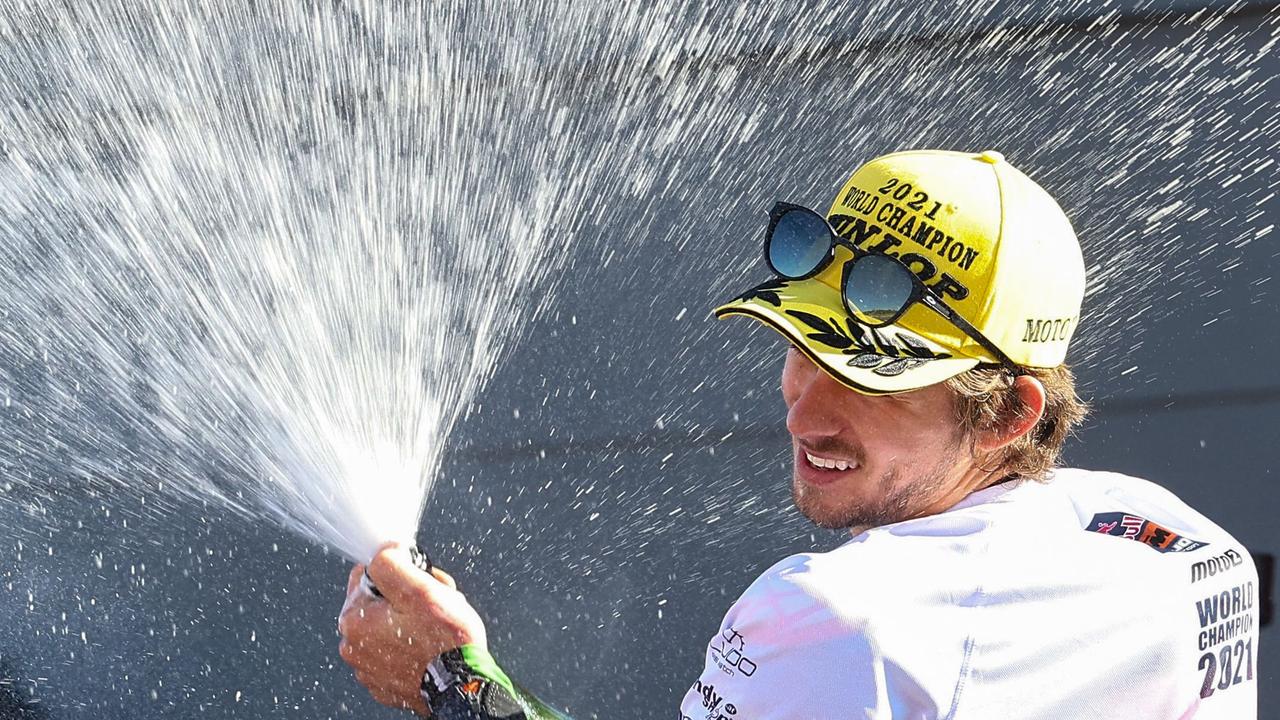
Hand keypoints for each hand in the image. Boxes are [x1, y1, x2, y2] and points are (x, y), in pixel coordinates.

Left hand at [338, 542, 487, 715]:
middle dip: (406, 598)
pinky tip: (429, 648)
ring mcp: (368, 668)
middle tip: (433, 605)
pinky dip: (409, 647)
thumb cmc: (445, 641)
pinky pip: (394, 652)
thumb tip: (382, 549)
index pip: (366, 574)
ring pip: (387, 627)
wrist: (464, 685)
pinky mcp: (384, 682)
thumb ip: (391, 561)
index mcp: (353, 620)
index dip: (399, 571)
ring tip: (435, 628)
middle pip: (378, 601)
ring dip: (409, 622)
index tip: (419, 583)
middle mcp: (352, 646)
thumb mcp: (419, 588)